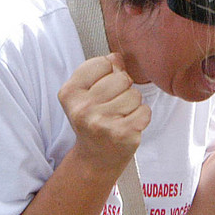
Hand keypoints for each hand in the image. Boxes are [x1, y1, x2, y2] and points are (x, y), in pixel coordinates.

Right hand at [57, 53, 151, 173]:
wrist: (95, 158)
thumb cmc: (94, 120)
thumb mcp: (89, 93)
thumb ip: (102, 71)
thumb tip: (117, 56)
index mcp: (70, 92)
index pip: (103, 62)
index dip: (108, 74)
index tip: (101, 92)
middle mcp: (82, 108)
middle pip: (122, 78)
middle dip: (123, 90)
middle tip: (112, 108)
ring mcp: (101, 122)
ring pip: (135, 95)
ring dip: (132, 105)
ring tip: (119, 117)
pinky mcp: (122, 134)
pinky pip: (145, 111)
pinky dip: (141, 117)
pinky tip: (128, 125)